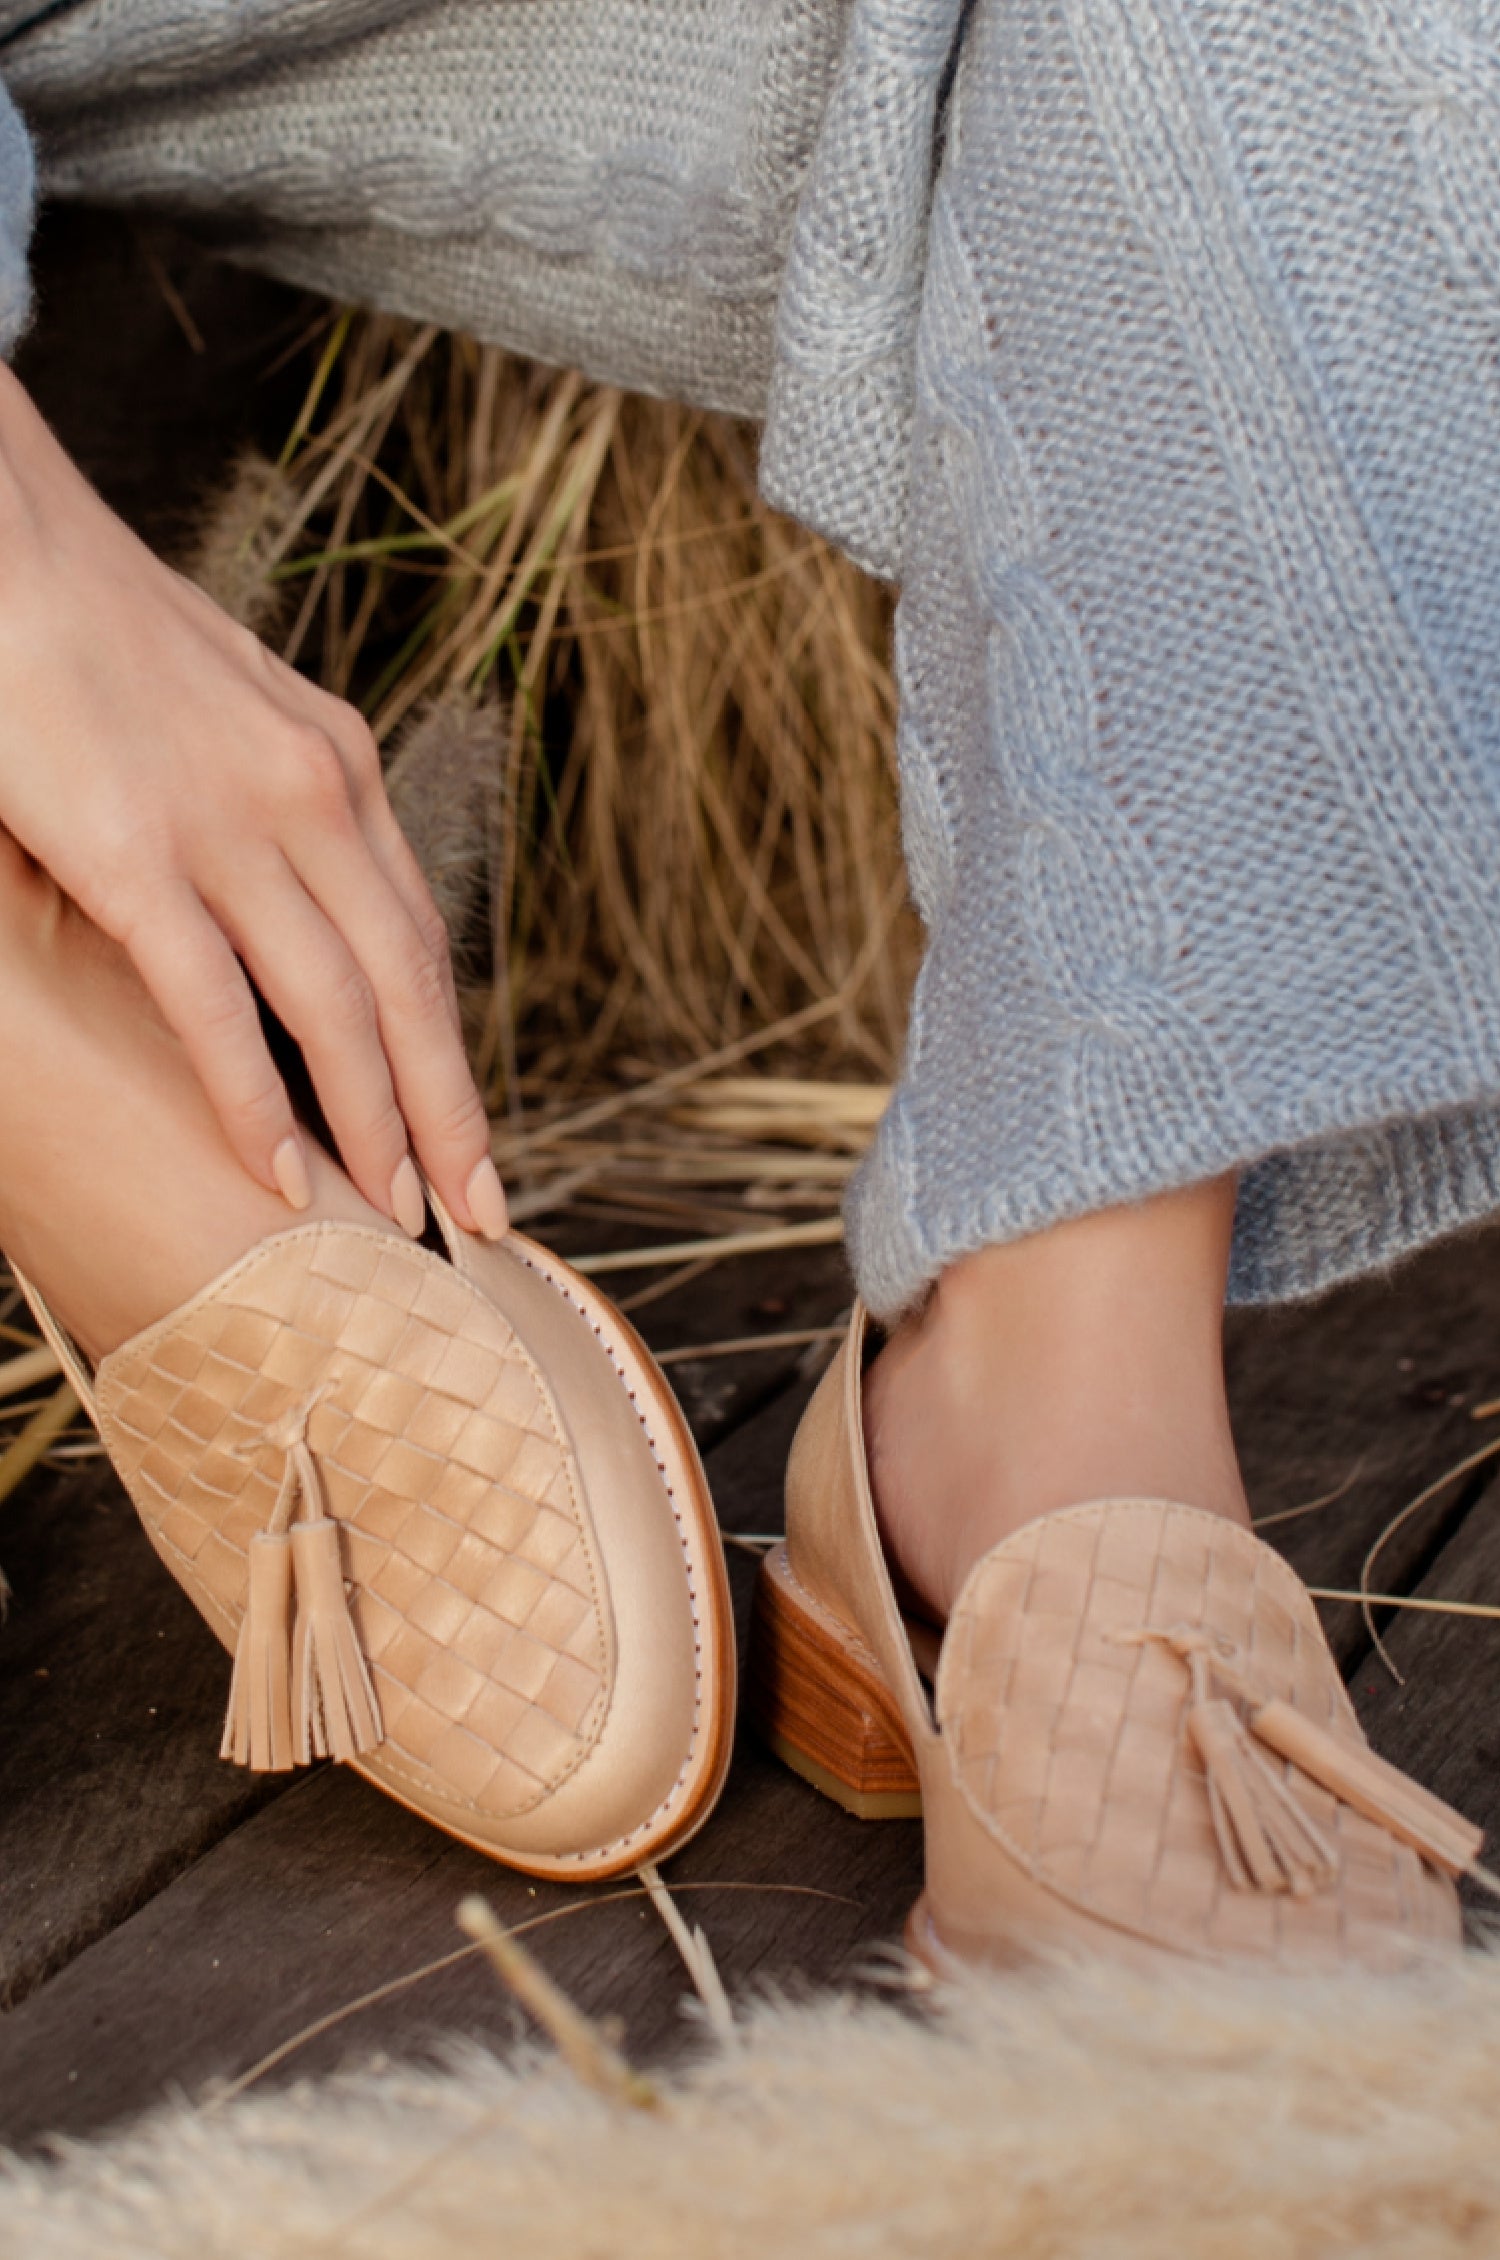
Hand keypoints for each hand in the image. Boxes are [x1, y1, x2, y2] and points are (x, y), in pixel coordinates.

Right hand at [0, 363, 505, 1239]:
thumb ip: (269, 798)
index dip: (450, 1046)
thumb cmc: (93, 626)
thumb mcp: (222, 708)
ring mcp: (229, 828)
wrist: (4, 531)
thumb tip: (284, 885)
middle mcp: (312, 797)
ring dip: (375, 1124)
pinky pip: (217, 1006)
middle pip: (409, 988)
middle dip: (450, 1111)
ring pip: (338, 1010)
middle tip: (482, 1212)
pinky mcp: (137, 854)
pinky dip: (255, 1099)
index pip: (418, 937)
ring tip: (400, 1216)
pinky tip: (280, 1172)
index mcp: (337, 764)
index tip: (471, 1129)